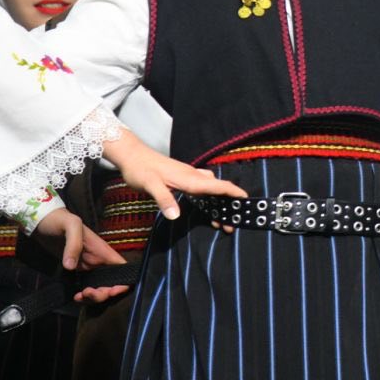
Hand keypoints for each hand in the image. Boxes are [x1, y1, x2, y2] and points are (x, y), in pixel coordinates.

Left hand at [33, 209, 131, 301]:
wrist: (43, 222)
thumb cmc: (60, 220)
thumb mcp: (70, 226)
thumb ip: (73, 245)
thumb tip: (71, 267)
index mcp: (102, 250)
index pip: (122, 268)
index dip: (123, 282)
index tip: (111, 291)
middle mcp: (98, 261)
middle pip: (112, 282)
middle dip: (103, 293)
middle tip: (87, 293)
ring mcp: (88, 267)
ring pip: (99, 287)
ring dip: (93, 297)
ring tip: (79, 296)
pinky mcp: (76, 271)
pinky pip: (86, 286)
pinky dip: (84, 295)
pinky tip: (76, 296)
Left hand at [104, 131, 244, 220]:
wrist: (132, 155)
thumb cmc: (141, 169)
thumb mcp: (150, 185)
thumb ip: (164, 199)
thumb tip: (176, 216)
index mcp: (190, 178)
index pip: (219, 185)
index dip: (235, 193)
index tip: (247, 201)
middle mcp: (194, 176)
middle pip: (219, 189)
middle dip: (229, 205)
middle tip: (232, 224)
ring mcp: (189, 176)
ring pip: (212, 189)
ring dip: (220, 203)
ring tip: (222, 220)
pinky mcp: (183, 178)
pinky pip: (204, 188)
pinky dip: (211, 198)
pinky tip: (208, 205)